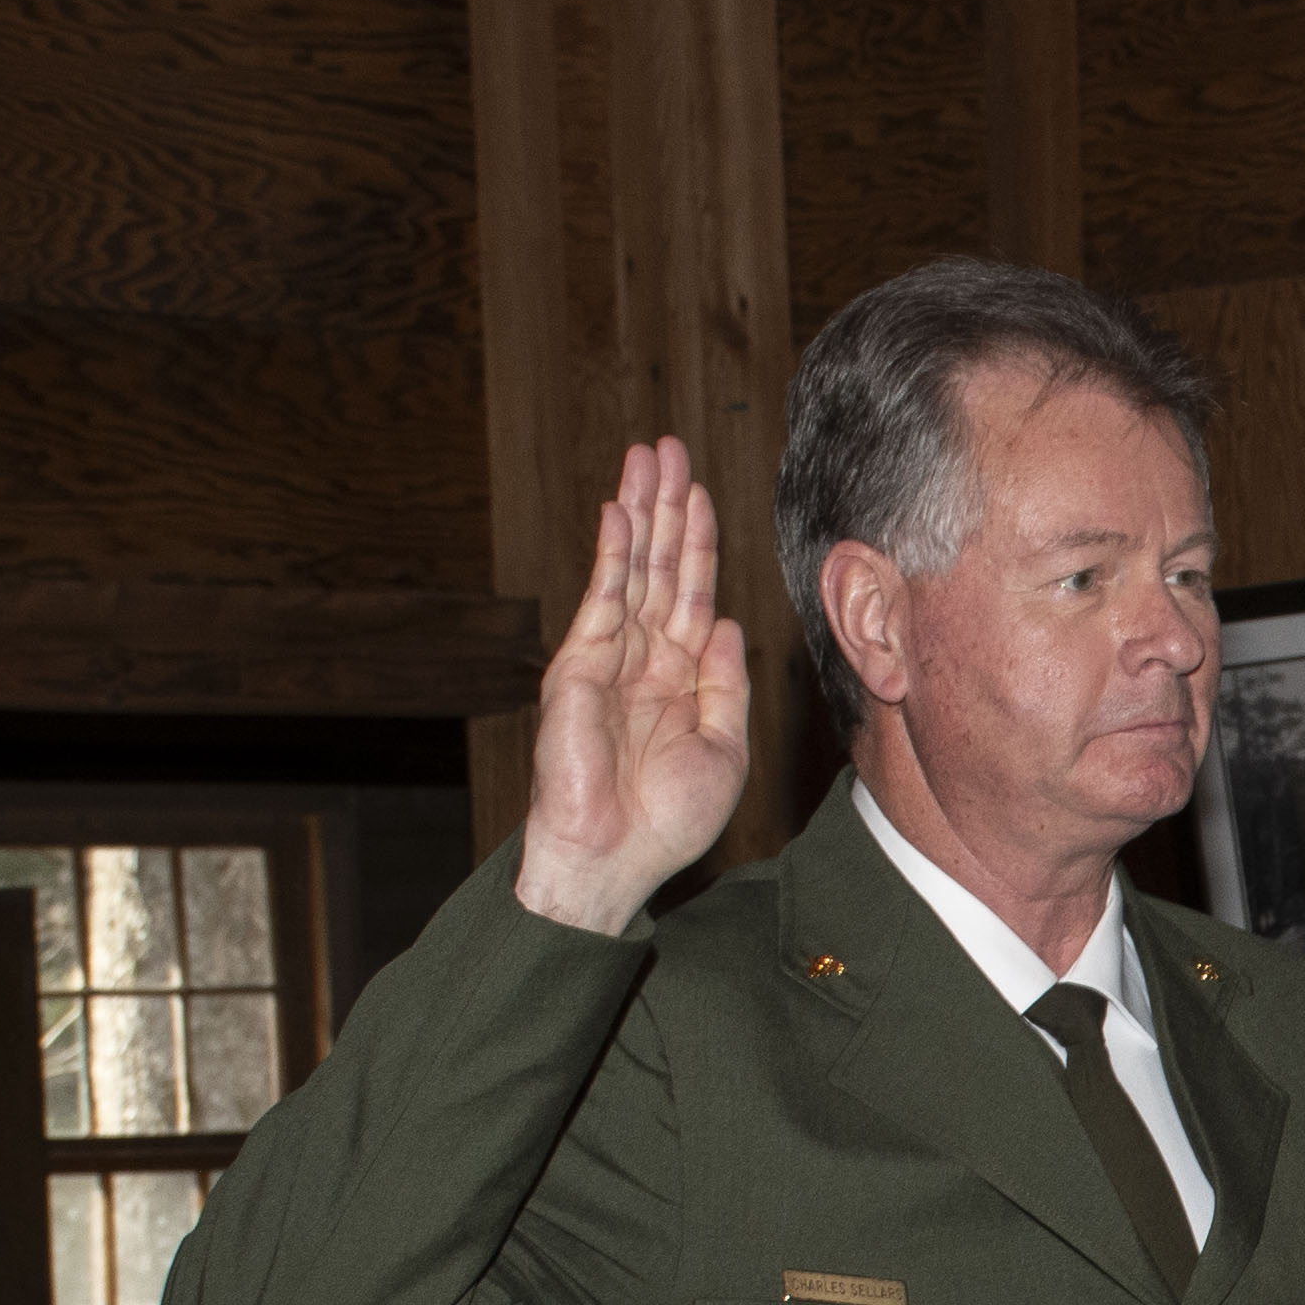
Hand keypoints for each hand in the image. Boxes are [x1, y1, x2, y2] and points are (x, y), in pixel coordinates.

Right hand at [512, 437, 754, 934]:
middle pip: (659, 565)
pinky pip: (599, 599)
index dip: (699, 541)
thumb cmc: (668, 820)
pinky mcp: (579, 666)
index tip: (703, 490)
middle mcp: (644, 658)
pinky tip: (618, 511)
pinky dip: (610, 554)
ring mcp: (608, 658)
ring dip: (638, 511)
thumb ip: (725, 683)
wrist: (616, 859)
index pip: (692, 591)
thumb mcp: (724, 748)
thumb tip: (722, 619)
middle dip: (665, 505)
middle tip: (668, 445)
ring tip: (644, 456)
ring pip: (628, 568)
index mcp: (681, 676)